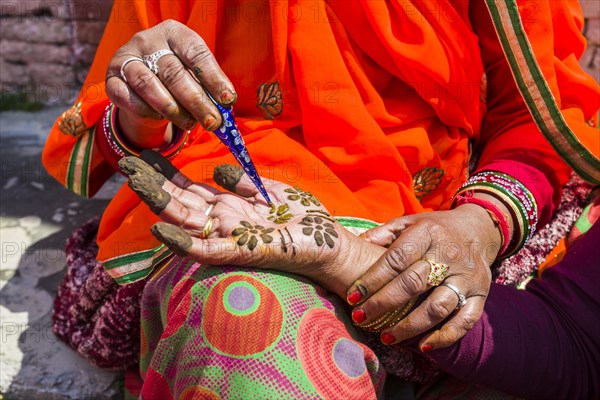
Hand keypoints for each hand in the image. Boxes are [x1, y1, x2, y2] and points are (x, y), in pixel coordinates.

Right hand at [105, 20, 236, 147]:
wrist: (142, 86)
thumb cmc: (176, 77)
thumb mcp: (193, 74)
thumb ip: (207, 86)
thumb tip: (225, 106)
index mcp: (174, 33)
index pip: (195, 53)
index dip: (213, 78)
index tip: (228, 100)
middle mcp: (147, 40)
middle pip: (174, 73)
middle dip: (197, 101)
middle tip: (213, 122)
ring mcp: (126, 58)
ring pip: (149, 85)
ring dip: (173, 110)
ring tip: (190, 124)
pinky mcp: (112, 79)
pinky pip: (128, 97)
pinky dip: (147, 111)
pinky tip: (161, 119)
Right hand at [118, 151, 384, 296]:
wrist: (331, 244)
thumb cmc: (304, 221)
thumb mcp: (272, 192)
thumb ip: (244, 183)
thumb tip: (217, 170)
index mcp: (231, 207)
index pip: (192, 189)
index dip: (169, 172)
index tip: (148, 153)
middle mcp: (223, 222)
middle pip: (180, 201)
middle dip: (154, 181)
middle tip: (126, 160)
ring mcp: (228, 237)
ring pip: (185, 220)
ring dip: (158, 201)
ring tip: (133, 179)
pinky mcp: (239, 253)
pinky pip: (205, 250)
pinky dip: (182, 242)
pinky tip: (160, 228)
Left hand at [347, 205, 501, 350]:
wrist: (479, 229)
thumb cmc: (434, 229)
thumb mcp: (408, 222)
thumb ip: (382, 233)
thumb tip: (354, 244)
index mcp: (427, 233)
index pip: (396, 259)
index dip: (372, 279)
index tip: (352, 297)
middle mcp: (447, 255)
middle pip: (413, 284)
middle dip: (383, 304)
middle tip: (361, 319)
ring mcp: (466, 276)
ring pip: (437, 306)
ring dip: (410, 326)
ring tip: (386, 337)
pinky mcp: (481, 294)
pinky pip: (465, 320)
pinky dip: (445, 336)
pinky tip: (424, 346)